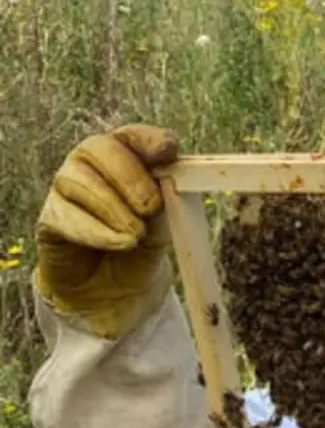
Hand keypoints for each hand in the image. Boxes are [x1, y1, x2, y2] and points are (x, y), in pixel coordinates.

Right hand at [33, 124, 180, 339]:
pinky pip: (65, 215)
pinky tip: (120, 243)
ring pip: (77, 179)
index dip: (148, 139)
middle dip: (129, 177)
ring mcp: (67, 188)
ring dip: (113, 207)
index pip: (132, 136)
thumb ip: (167, 201)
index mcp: (126, 158)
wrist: (117, 291)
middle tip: (152, 207)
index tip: (168, 151)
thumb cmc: (143, 248)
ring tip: (137, 234)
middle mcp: (91, 165)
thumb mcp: (164, 225)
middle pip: (99, 148)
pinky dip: (96, 231)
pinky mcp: (50, 218)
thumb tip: (170, 181)